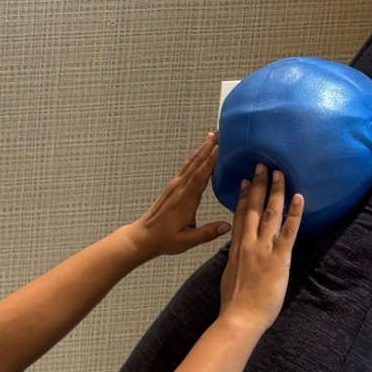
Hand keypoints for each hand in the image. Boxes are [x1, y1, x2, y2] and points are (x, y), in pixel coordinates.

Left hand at [129, 134, 231, 259]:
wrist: (143, 237)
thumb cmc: (165, 240)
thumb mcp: (187, 241)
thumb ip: (207, 233)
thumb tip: (228, 226)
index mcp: (185, 199)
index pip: (200, 176)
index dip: (211, 161)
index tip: (222, 146)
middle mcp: (180, 187)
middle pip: (197, 163)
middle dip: (211, 146)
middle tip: (225, 131)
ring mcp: (176, 185)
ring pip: (192, 162)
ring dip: (204, 147)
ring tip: (217, 134)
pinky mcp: (174, 186)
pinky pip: (188, 166)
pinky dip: (198, 155)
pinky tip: (204, 149)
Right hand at [218, 164, 302, 331]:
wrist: (239, 316)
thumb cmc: (234, 303)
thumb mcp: (230, 276)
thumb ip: (235, 261)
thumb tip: (237, 254)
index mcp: (236, 248)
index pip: (240, 216)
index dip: (244, 197)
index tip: (246, 181)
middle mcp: (248, 243)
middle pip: (254, 208)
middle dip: (259, 186)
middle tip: (262, 166)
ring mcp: (263, 248)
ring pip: (270, 214)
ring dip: (276, 191)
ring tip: (280, 173)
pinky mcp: (278, 257)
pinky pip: (288, 231)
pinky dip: (295, 213)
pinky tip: (299, 198)